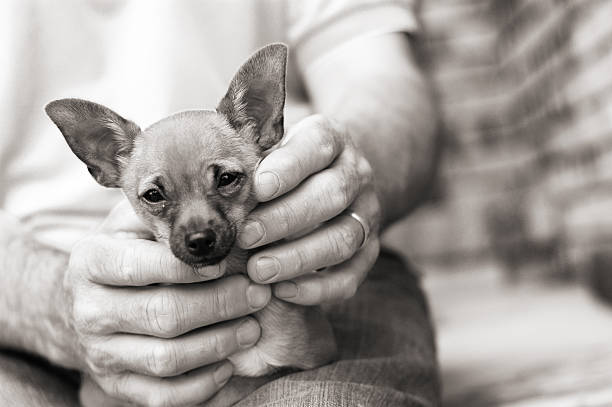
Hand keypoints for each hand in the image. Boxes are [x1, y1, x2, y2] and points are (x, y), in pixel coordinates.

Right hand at [63, 201, 270, 405]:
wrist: (91, 301)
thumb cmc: (128, 253)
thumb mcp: (135, 224)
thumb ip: (164, 216)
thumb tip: (217, 210)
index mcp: (91, 261)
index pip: (141, 265)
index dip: (189, 267)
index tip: (228, 261)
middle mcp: (89, 310)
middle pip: (163, 314)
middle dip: (220, 305)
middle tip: (258, 294)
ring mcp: (101, 353)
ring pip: (167, 359)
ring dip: (219, 344)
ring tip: (252, 327)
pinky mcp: (117, 385)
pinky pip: (162, 395)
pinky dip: (201, 385)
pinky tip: (227, 364)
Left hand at [237, 114, 380, 304]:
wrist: (337, 179)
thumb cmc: (286, 167)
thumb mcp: (274, 150)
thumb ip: (253, 160)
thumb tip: (211, 190)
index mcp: (331, 140)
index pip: (317, 145)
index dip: (289, 167)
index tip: (257, 188)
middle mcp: (355, 174)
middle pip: (333, 193)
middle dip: (287, 217)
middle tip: (246, 237)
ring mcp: (367, 214)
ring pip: (345, 237)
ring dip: (300, 257)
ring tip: (258, 271)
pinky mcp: (369, 251)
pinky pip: (352, 275)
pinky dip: (319, 288)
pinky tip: (283, 291)